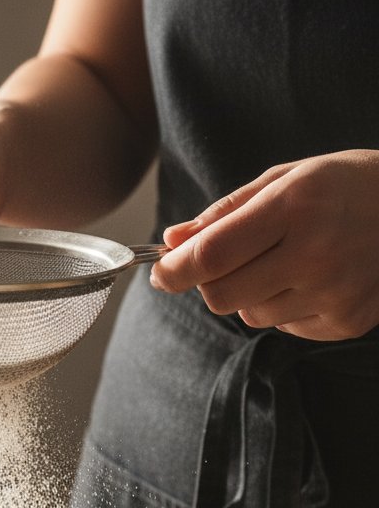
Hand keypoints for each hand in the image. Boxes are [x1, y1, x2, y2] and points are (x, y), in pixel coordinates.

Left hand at [150, 150, 378, 340]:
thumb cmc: (344, 187)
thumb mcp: (285, 180)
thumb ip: (223, 214)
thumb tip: (172, 241)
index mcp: (294, 208)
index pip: (210, 256)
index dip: (174, 270)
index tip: (161, 272)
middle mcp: (314, 254)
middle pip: (220, 296)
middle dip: (208, 283)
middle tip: (224, 263)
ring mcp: (334, 293)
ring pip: (250, 314)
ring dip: (251, 293)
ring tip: (287, 261)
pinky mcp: (346, 322)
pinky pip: (283, 326)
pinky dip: (284, 305)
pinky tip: (314, 277)